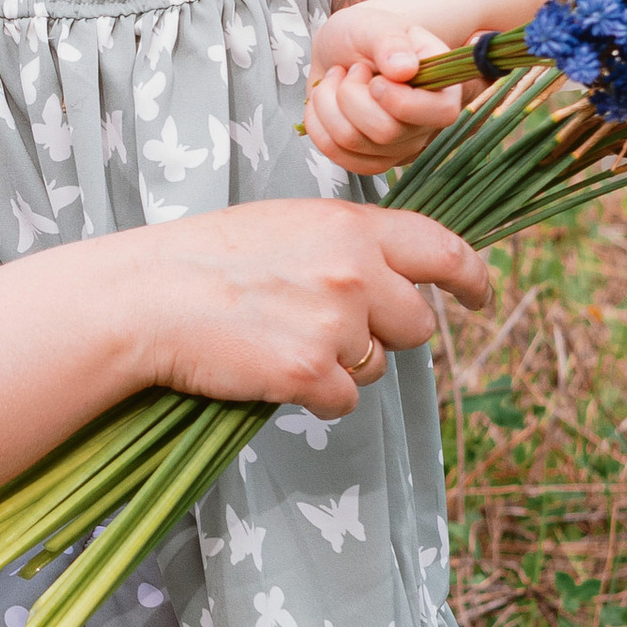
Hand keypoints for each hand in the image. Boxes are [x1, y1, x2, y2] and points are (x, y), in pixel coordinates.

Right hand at [117, 198, 487, 416]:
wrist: (150, 297)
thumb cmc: (211, 259)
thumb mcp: (291, 224)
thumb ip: (350, 245)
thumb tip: (395, 279)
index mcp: (352, 227)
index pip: (443, 251)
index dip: (471, 279)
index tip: (477, 297)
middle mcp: (356, 272)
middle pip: (417, 325)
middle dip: (385, 334)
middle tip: (329, 328)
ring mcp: (336, 325)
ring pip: (378, 367)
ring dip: (343, 366)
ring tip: (283, 339)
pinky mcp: (310, 373)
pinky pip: (343, 402)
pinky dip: (314, 397)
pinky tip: (271, 369)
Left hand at [306, 0, 467, 169]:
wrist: (339, 51)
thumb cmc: (364, 35)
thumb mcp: (374, 25)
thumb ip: (390, 42)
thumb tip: (405, 70)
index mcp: (442, 86)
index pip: (441, 113)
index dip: (400, 100)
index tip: (374, 79)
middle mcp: (426, 123)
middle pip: (386, 132)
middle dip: (351, 95)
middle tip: (352, 70)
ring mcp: (399, 146)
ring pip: (352, 142)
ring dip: (328, 103)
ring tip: (337, 79)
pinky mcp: (370, 159)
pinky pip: (336, 154)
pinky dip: (317, 123)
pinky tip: (324, 101)